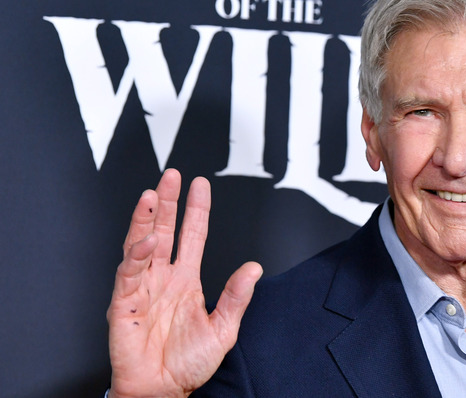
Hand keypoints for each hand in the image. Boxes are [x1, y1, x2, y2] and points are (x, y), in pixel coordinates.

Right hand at [107, 169, 262, 397]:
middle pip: (164, 230)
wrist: (163, 391)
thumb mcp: (222, 329)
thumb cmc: (188, 364)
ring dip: (145, 219)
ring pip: (141, 244)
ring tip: (151, 194)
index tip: (200, 184)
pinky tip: (146, 242)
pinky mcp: (124, 303)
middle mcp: (164, 278)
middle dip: (167, 203)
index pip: (192, 235)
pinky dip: (136, 257)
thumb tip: (254, 268)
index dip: (196, 210)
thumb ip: (236, 297)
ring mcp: (142, 287)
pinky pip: (129, 274)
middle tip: (171, 176)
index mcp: (187, 280)